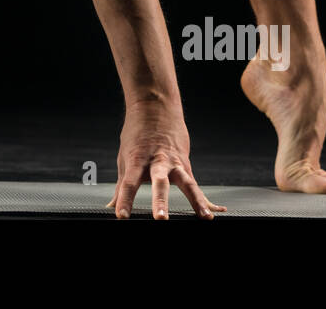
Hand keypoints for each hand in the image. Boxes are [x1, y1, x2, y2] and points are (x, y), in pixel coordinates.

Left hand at [106, 100, 226, 219]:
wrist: (155, 106)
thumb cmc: (137, 134)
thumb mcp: (125, 157)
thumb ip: (121, 185)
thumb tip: (111, 206)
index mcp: (137, 160)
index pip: (128, 183)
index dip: (124, 200)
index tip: (121, 215)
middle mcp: (157, 161)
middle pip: (159, 182)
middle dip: (160, 201)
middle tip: (161, 218)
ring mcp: (175, 162)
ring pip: (187, 182)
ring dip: (195, 201)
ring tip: (204, 217)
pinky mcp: (186, 165)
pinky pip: (196, 185)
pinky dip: (204, 200)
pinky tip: (214, 212)